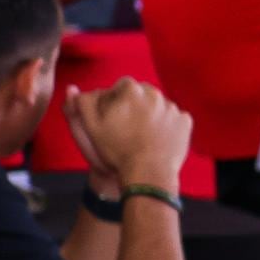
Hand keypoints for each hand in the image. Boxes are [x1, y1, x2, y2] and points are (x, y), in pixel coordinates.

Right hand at [66, 76, 193, 192]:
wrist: (147, 173)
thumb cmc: (116, 150)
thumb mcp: (91, 126)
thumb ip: (83, 104)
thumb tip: (75, 89)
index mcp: (131, 90)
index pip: (121, 86)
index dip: (114, 100)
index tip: (113, 116)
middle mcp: (155, 94)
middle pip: (142, 94)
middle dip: (134, 105)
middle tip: (127, 125)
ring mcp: (172, 108)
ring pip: (158, 106)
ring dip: (151, 114)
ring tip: (142, 134)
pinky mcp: (185, 121)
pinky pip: (174, 119)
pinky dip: (167, 125)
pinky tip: (157, 138)